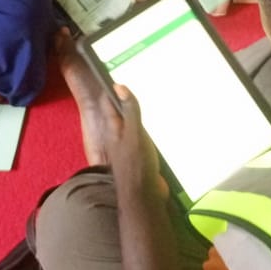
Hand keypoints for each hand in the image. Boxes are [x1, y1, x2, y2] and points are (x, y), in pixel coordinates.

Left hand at [100, 85, 168, 201]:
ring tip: (153, 99)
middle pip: (121, 113)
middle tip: (141, 82)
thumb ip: (129, 111)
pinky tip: (161, 125)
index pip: (109, 102)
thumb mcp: (133, 134)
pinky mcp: (141, 157)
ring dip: (140, 114)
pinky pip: (144, 137)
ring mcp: (129, 147)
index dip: (113, 88)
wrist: (143, 197)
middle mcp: (119, 136)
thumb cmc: (136, 163)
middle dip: (128, 99)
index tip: (120, 72)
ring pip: (133, 125)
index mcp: (114, 128)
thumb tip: (119, 86)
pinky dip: (150, 129)